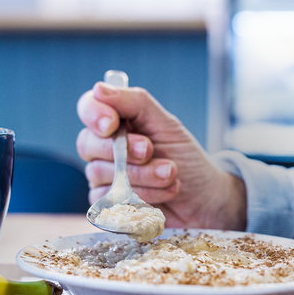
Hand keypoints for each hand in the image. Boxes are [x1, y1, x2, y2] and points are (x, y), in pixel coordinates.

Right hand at [76, 82, 246, 229]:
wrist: (205, 198)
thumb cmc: (186, 158)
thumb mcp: (167, 125)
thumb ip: (135, 103)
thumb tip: (99, 89)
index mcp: (117, 122)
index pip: (88, 109)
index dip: (94, 114)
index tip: (112, 124)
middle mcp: (104, 148)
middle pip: (88, 143)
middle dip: (123, 150)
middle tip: (151, 151)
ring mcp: (103, 177)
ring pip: (100, 174)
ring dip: (142, 175)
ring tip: (171, 175)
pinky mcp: (108, 205)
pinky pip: (108, 200)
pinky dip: (142, 196)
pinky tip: (163, 195)